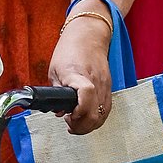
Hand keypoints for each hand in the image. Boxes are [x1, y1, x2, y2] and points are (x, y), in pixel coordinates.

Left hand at [48, 17, 112, 133]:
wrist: (89, 36)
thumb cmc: (70, 50)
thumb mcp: (54, 71)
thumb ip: (56, 93)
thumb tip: (59, 112)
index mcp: (78, 75)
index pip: (86, 96)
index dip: (78, 112)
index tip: (68, 117)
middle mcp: (96, 82)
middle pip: (96, 114)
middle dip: (81, 126)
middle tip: (70, 125)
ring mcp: (105, 86)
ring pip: (102, 116)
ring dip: (89, 125)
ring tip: (76, 123)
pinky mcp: (109, 88)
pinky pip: (106, 110)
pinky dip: (97, 118)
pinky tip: (87, 117)